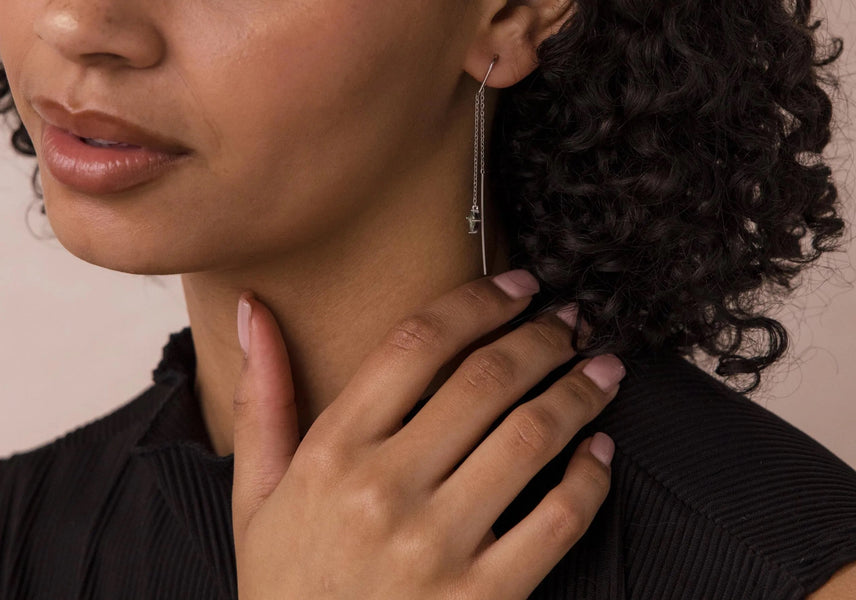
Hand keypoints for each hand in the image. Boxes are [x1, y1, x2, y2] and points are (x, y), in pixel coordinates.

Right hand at [231, 271, 623, 598]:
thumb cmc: (285, 589)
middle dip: (541, 337)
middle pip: (485, 380)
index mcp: (332, 452)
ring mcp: (436, 548)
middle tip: (572, 320)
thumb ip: (261, 397)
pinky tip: (600, 450)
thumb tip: (253, 307)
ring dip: (578, 392)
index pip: (416, 344)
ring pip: (529, 438)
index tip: (517, 285)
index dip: (476, 303)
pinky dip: (590, 477)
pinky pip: (557, 522)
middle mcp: (385, 491)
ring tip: (602, 369)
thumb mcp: (255, 494)